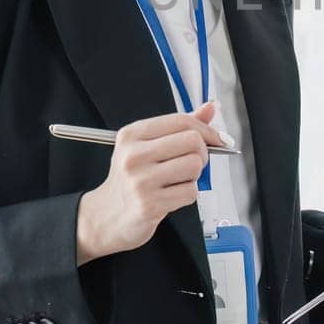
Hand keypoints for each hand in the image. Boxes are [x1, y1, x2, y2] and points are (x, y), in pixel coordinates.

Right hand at [75, 100, 232, 264]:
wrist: (107, 216)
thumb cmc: (130, 179)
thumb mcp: (146, 145)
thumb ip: (179, 127)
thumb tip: (210, 108)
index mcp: (132, 135)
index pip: (181, 121)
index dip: (207, 129)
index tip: (216, 139)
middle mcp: (134, 155)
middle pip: (192, 141)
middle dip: (202, 152)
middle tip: (191, 162)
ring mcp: (141, 180)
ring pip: (195, 165)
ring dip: (194, 175)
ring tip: (177, 180)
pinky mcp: (150, 204)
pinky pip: (190, 192)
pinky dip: (188, 194)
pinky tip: (171, 195)